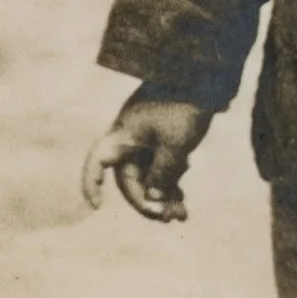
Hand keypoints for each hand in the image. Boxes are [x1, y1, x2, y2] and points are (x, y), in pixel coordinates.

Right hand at [81, 93, 210, 224]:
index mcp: (124, 135)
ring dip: (161, 198)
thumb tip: (153, 198)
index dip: (91, 183)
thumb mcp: (175, 145)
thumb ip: (162, 175)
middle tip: (169, 218)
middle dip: (147, 202)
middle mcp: (129, 140)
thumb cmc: (184, 107)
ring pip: (147, 178)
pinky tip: (182, 200)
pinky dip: (169, 185)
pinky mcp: (160, 142)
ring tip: (182, 215)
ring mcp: (145, 141)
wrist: (205, 79)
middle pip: (129, 180)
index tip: (97, 206)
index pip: (97, 161)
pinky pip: (159, 170)